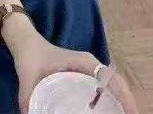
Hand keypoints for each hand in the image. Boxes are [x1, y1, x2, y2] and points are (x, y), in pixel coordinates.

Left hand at [12, 33, 140, 113]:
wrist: (25, 44)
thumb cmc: (30, 56)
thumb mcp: (28, 78)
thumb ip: (27, 99)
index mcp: (84, 62)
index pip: (111, 79)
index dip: (124, 97)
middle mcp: (92, 66)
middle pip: (118, 85)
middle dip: (126, 105)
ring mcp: (91, 72)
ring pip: (114, 88)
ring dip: (121, 104)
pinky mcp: (87, 78)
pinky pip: (106, 90)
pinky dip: (113, 102)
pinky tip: (110, 112)